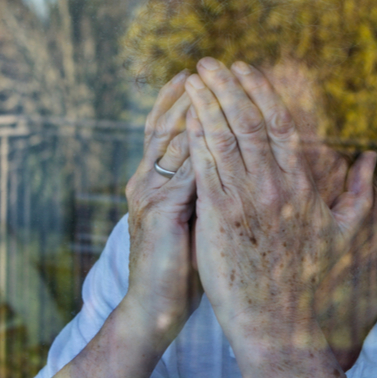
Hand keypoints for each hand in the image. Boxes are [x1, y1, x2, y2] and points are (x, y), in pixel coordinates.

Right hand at [125, 70, 198, 332]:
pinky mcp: (159, 212)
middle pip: (166, 124)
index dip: (181, 100)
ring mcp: (148, 195)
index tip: (204, 75)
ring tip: (211, 81)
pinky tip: (217, 126)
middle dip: (189, 93)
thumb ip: (203, 191)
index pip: (165, 129)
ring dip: (193, 108)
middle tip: (209, 65)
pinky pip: (183, 168)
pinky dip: (199, 144)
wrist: (153, 312)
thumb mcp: (192, 221)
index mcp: (152, 183)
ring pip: (171, 138)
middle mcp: (145, 181)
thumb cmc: (179, 271)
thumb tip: (231, 166)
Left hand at [183, 58, 376, 345]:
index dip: (262, 92)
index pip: (282, 125)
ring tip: (192, 79)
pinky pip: (205, 169)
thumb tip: (373, 159)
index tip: (246, 69)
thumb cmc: (314, 284)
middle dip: (228, 86)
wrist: (282, 326)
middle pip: (249, 122)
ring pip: (225, 140)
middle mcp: (276, 187)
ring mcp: (247, 202)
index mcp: (304, 186)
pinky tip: (185, 117)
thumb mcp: (348, 235)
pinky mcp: (220, 220)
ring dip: (206, 104)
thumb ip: (363, 193)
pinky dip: (195, 139)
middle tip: (209, 62)